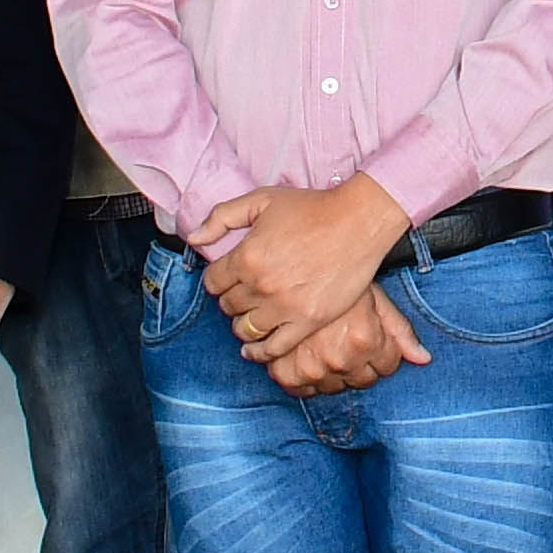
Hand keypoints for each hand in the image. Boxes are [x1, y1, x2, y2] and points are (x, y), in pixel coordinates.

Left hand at [200, 176, 407, 356]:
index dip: (218, 279)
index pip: (213, 282)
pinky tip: (254, 349)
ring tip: (249, 317)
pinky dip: (260, 351)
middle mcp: (262, 285)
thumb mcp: (262, 200)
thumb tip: (194, 238)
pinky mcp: (308, 321)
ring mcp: (285, 306)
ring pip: (246, 328)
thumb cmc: (312, 208)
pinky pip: (274, 347)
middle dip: (231, 298)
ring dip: (243, 324)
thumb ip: (222, 217)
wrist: (358, 221)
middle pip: (228, 305)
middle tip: (244, 292)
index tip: (228, 276)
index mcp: (247, 256)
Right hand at [264, 287, 432, 396]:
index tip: (371, 334)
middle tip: (347, 337)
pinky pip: (302, 390)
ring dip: (333, 371)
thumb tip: (424, 359)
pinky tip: (306, 356)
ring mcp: (312, 368)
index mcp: (365, 339)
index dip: (383, 349)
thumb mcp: (374, 296)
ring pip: (334, 387)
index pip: (388, 366)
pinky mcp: (287, 374)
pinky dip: (304, 378)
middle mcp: (340, 359)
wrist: (289, 268)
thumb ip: (399, 330)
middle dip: (360, 362)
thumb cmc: (335, 278)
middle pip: (363, 380)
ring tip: (326, 343)